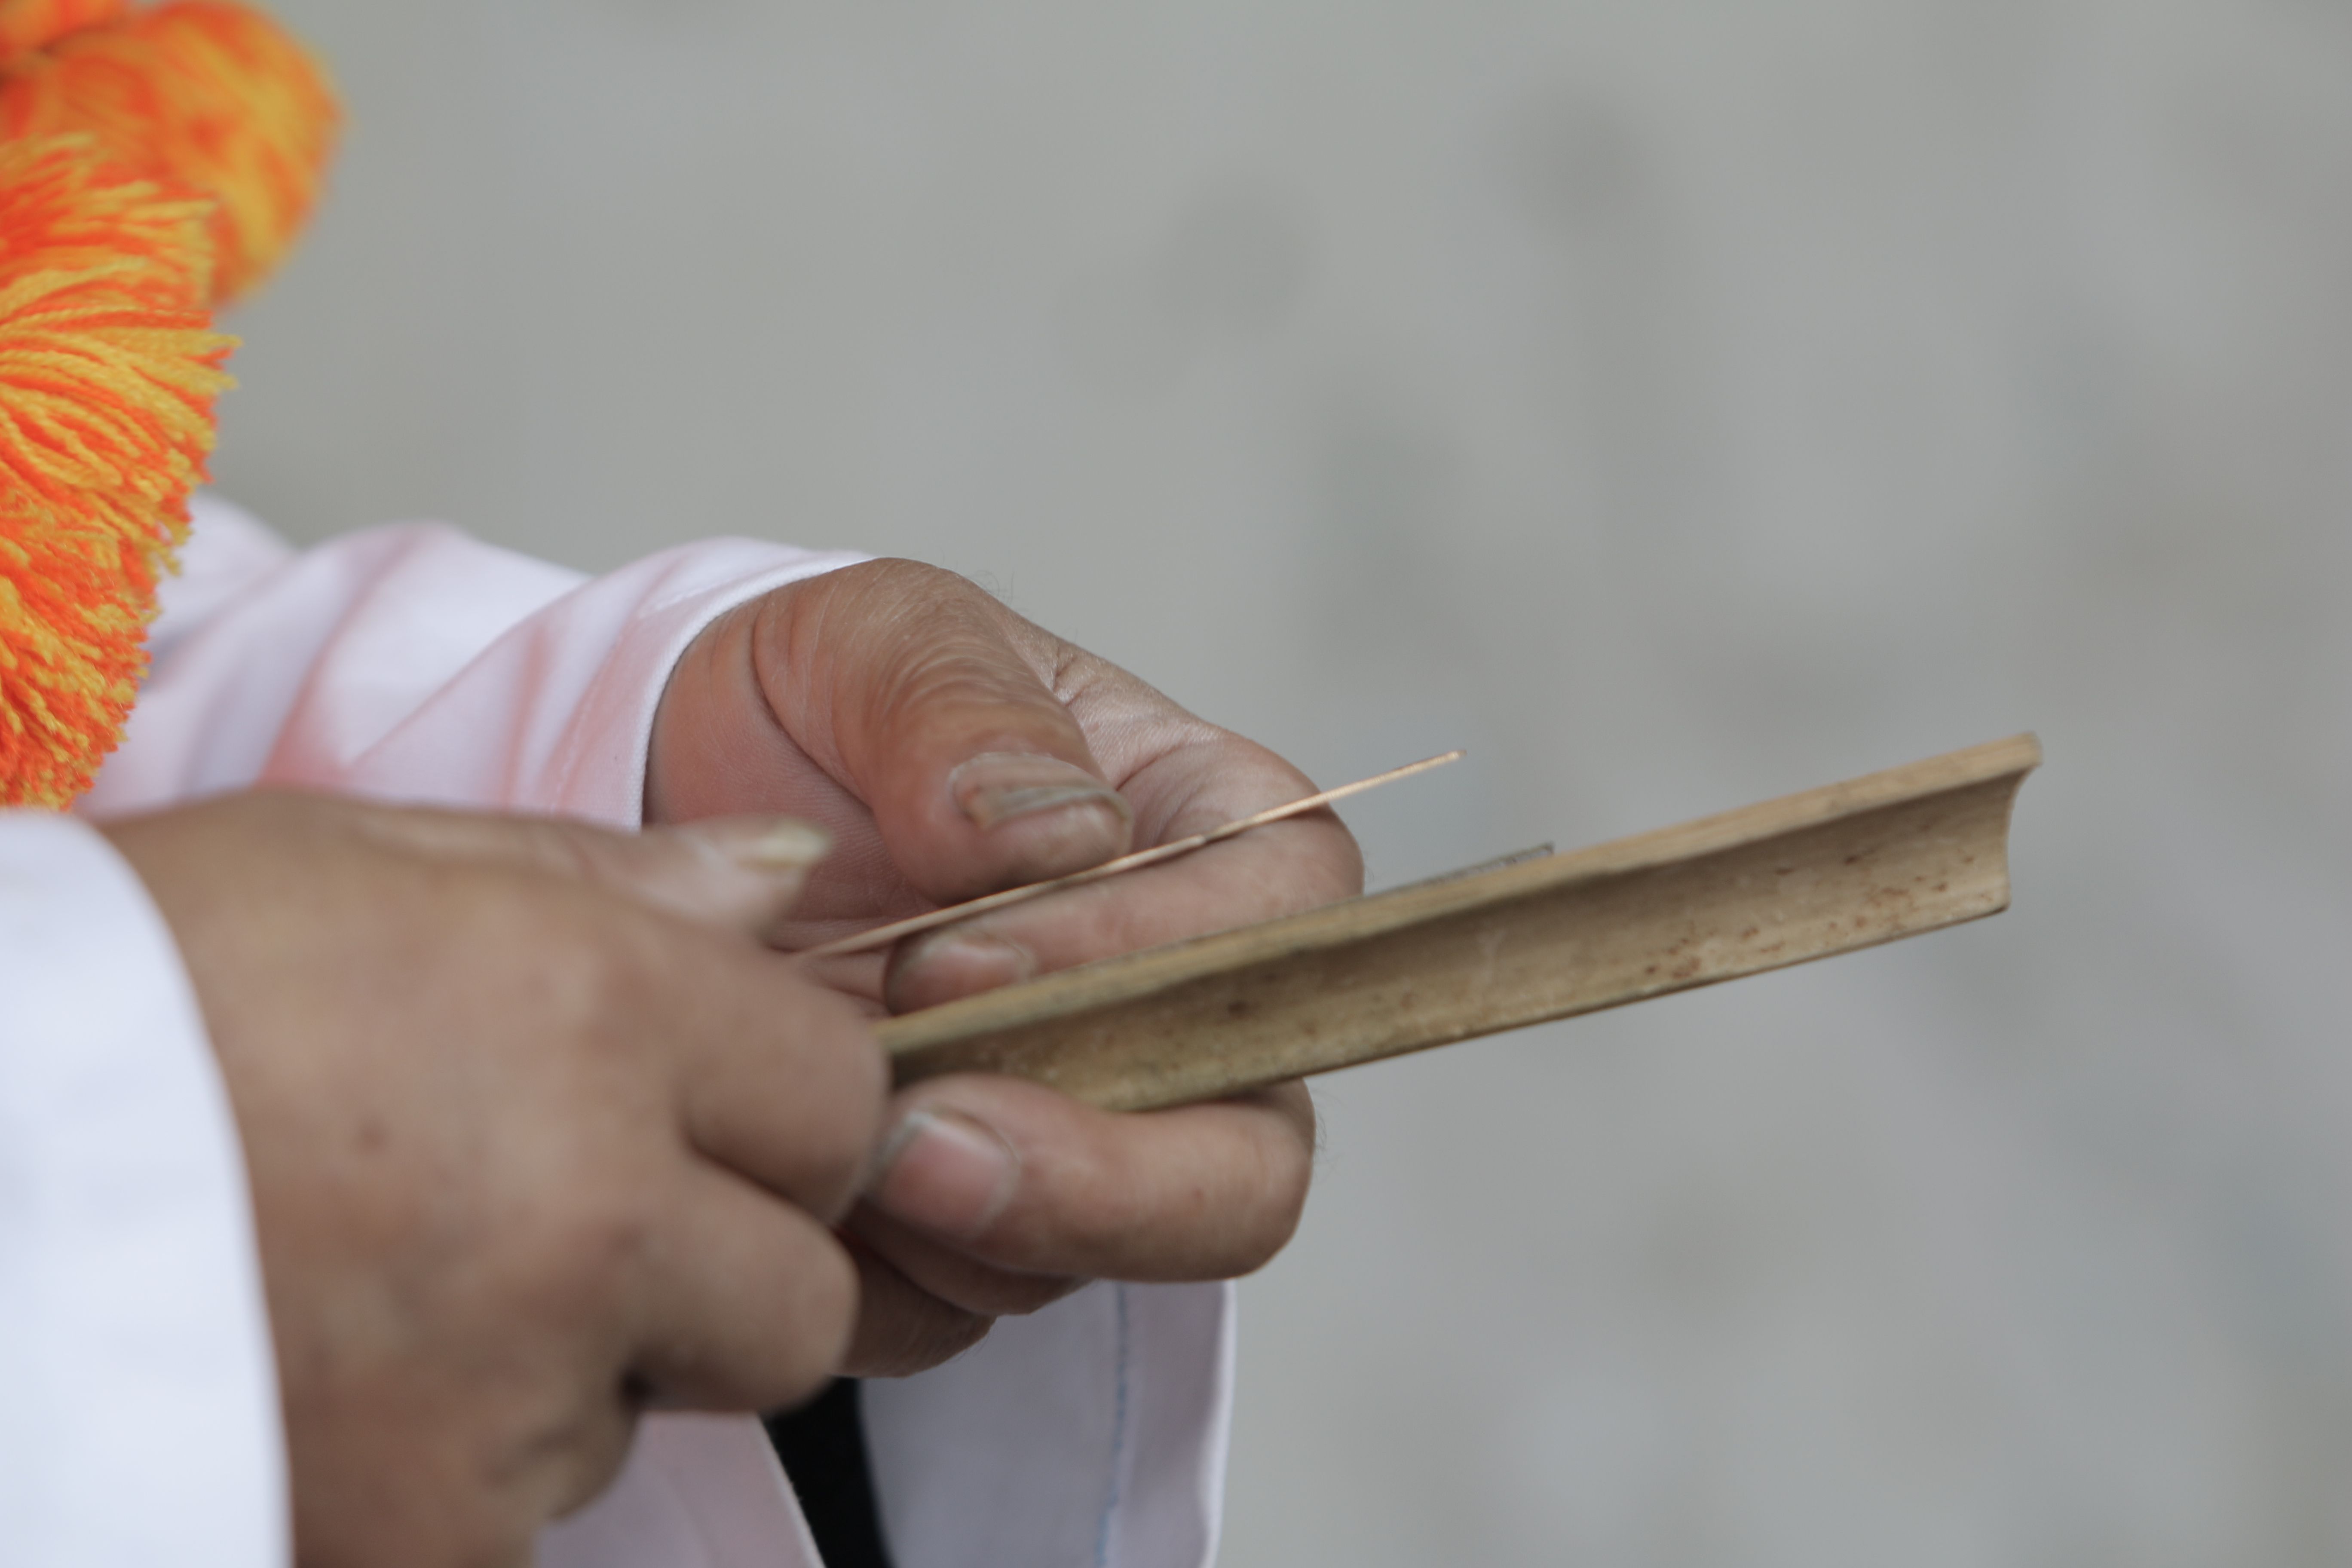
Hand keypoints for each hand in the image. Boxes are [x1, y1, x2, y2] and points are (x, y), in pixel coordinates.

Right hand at [101, 793, 884, 1566]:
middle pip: (804, 1295)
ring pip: (660, 1404)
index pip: (842, 1100)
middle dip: (730, 1267)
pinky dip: (473, 1460)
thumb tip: (787, 878)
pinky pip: (536, 1508)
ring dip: (584, 1361)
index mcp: (592, 1016)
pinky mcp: (434, 1538)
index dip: (787, 1111)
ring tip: (404, 1282)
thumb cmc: (122, 997)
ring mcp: (515, 1397)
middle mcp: (590, 1215)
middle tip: (579, 1221)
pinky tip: (351, 1371)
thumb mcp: (355, 858)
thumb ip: (607, 876)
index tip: (714, 1112)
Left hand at [647, 559, 1361, 1373]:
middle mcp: (1185, 1011)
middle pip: (1246, 1163)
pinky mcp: (985, 1226)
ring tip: (814, 1148)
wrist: (684, 795)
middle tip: (915, 1149)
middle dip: (1098, 1184)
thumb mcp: (880, 638)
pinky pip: (962, 1312)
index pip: (1271, 935)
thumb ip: (961, 708)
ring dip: (960, 1231)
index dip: (1135, 966)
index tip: (946, 958)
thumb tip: (1055, 834)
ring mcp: (1094, 1133)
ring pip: (1103, 1257)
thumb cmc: (822, 704)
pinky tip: (783, 1187)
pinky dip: (873, 1276)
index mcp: (1219, 838)